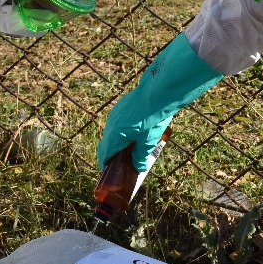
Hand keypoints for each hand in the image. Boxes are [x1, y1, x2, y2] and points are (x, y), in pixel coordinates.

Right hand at [97, 32, 222, 170]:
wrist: (158, 92)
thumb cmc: (153, 118)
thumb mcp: (149, 141)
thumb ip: (141, 156)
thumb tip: (138, 167)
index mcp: (115, 135)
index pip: (104, 154)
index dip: (105, 164)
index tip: (107, 171)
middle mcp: (111, 124)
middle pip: (107, 143)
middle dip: (112, 154)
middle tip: (120, 163)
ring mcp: (116, 114)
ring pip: (113, 132)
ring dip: (118, 142)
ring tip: (129, 149)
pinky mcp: (122, 106)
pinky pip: (118, 123)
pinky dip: (122, 131)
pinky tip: (134, 133)